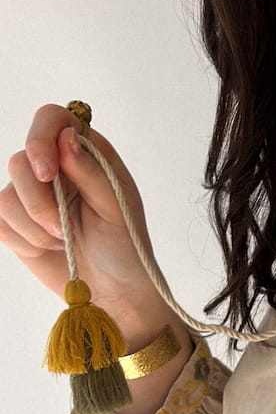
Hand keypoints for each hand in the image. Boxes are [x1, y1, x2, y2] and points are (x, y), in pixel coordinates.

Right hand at [0, 104, 176, 346]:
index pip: (51, 120)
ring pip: (7, 197)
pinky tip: (52, 249)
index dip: (41, 138)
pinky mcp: (18, 224)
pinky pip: (2, 223)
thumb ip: (93, 172)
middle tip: (65, 229)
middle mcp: (55, 169)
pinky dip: (26, 241)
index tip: (47, 171)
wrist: (116, 293)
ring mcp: (33, 196)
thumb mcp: (118, 210)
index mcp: (85, 154)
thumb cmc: (126, 250)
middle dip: (39, 202)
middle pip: (20, 162)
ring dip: (36, 228)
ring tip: (66, 241)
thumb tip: (66, 137)